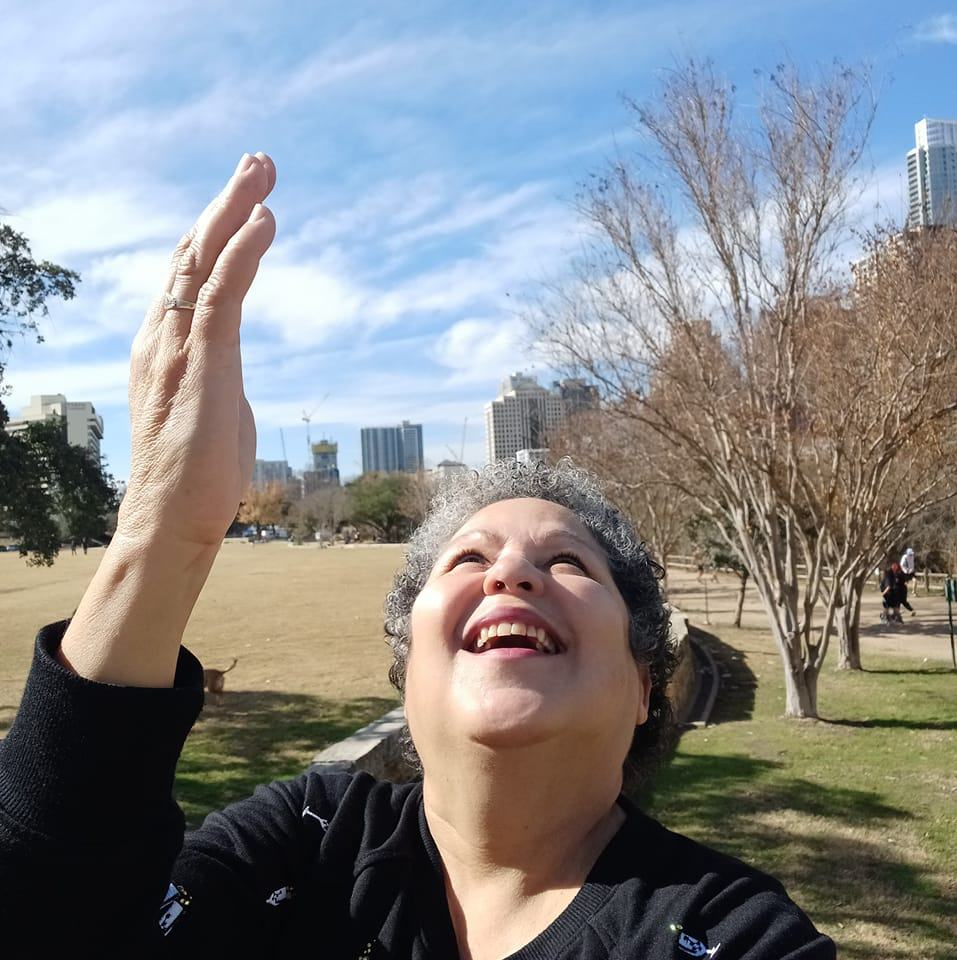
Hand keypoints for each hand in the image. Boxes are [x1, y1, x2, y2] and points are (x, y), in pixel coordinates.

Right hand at [117, 153, 275, 548]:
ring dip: (235, 209)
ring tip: (262, 170)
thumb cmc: (195, 474)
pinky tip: (265, 220)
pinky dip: (244, 253)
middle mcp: (162, 335)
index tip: (246, 199)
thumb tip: (230, 363)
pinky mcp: (202, 363)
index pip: (186, 273)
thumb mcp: (208, 406)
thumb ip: (216, 372)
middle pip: (192, 251)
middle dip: (225, 203)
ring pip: (204, 260)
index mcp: (163, 344)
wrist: (170, 520)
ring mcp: (177, 346)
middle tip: (256, 163)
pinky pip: (222, 294)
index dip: (215, 230)